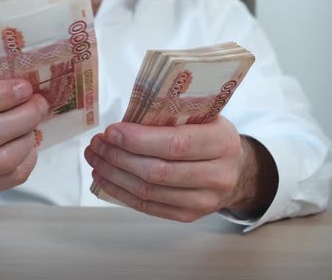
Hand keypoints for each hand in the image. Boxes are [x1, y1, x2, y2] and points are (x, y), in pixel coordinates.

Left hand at [84, 116, 276, 221]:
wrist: (236, 170)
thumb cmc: (211, 136)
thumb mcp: (204, 116)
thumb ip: (174, 115)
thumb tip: (125, 118)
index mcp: (222, 142)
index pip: (175, 144)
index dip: (138, 140)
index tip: (111, 131)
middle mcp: (217, 175)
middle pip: (158, 171)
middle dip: (119, 157)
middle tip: (97, 144)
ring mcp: (203, 201)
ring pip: (149, 191)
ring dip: (114, 174)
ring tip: (95, 158)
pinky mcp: (188, 216)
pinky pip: (147, 206)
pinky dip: (120, 191)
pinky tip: (104, 177)